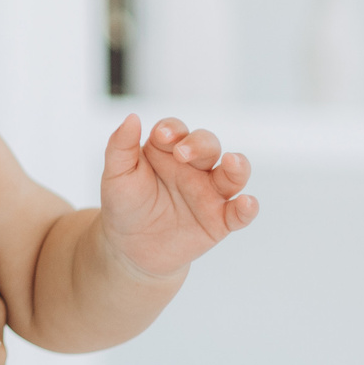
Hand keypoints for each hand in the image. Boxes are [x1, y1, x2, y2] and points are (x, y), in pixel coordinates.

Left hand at [97, 114, 256, 280]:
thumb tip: (131, 116)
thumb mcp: (116, 176)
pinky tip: (247, 202)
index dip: (172, 130)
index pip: (176, 131)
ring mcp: (209, 193)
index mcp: (168, 151)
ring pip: (233, 173)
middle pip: (208, 145)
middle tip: (182, 154)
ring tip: (231, 162)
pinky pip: (239, 213)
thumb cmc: (124, 205)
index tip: (161, 136)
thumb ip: (120, 146)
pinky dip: (248, 208)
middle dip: (199, 144)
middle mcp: (193, 167)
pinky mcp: (219, 221)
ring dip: (237, 165)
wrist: (128, 248)